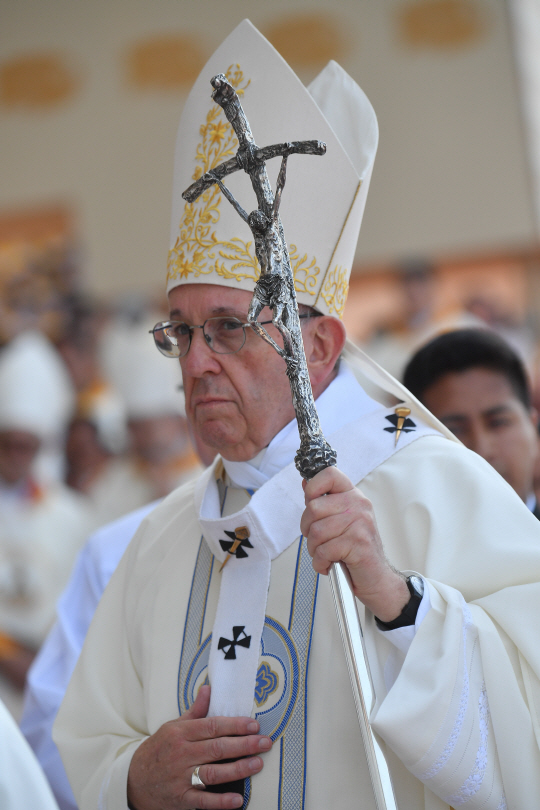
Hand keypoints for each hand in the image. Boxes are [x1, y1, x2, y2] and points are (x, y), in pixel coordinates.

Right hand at [127, 685, 271, 808]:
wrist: (133, 780)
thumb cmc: (159, 749)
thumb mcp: (173, 726)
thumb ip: (195, 711)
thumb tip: (209, 688)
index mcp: (181, 733)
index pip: (212, 726)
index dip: (235, 725)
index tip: (254, 725)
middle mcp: (181, 754)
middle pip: (217, 748)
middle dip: (244, 745)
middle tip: (265, 743)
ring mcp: (181, 777)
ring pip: (213, 773)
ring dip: (238, 769)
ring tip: (258, 764)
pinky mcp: (181, 799)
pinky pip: (203, 801)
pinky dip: (221, 801)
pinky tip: (238, 799)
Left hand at [300, 466, 409, 622]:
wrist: (377, 579)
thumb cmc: (356, 551)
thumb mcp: (341, 522)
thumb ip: (324, 503)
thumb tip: (305, 484)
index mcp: (353, 496)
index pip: (330, 474)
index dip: (313, 487)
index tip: (311, 502)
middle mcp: (359, 505)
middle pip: (313, 508)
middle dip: (308, 530)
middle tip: (319, 541)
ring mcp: (360, 523)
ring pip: (316, 532)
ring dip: (314, 550)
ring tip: (326, 554)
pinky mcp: (359, 543)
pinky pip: (324, 551)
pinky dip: (320, 563)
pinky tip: (330, 564)